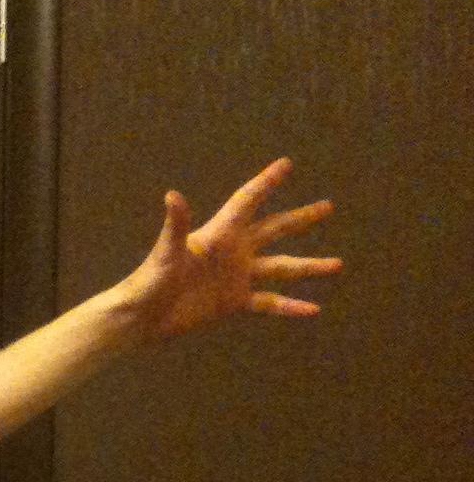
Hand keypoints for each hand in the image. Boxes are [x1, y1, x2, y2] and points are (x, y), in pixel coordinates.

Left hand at [115, 157, 341, 339]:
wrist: (142, 317)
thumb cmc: (149, 281)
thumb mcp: (166, 253)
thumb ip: (175, 225)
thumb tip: (172, 195)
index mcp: (219, 234)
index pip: (248, 201)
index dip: (266, 182)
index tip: (286, 164)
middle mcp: (233, 251)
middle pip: (274, 229)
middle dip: (300, 218)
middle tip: (328, 206)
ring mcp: (236, 276)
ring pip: (281, 267)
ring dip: (308, 266)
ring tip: (338, 263)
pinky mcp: (233, 301)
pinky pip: (269, 302)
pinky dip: (290, 306)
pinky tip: (313, 310)